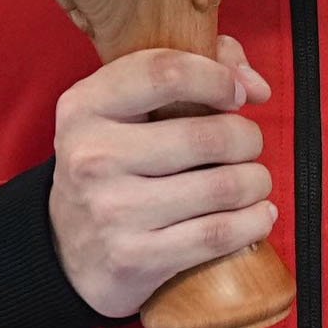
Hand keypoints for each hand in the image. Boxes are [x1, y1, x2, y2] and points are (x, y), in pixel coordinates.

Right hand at [48, 38, 277, 319]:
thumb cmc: (113, 163)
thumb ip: (191, 69)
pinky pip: (218, 234)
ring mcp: (112, 211)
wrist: (68, 249)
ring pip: (222, 187)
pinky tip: (258, 214)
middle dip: (247, 138)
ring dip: (256, 181)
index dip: (217, 78)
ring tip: (253, 181)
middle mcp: (93, 156)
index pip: (165, 72)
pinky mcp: (134, 258)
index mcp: (85, 106)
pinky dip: (253, 222)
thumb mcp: (125, 108)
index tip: (237, 94)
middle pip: (207, 136)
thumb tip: (254, 85)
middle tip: (247, 145)